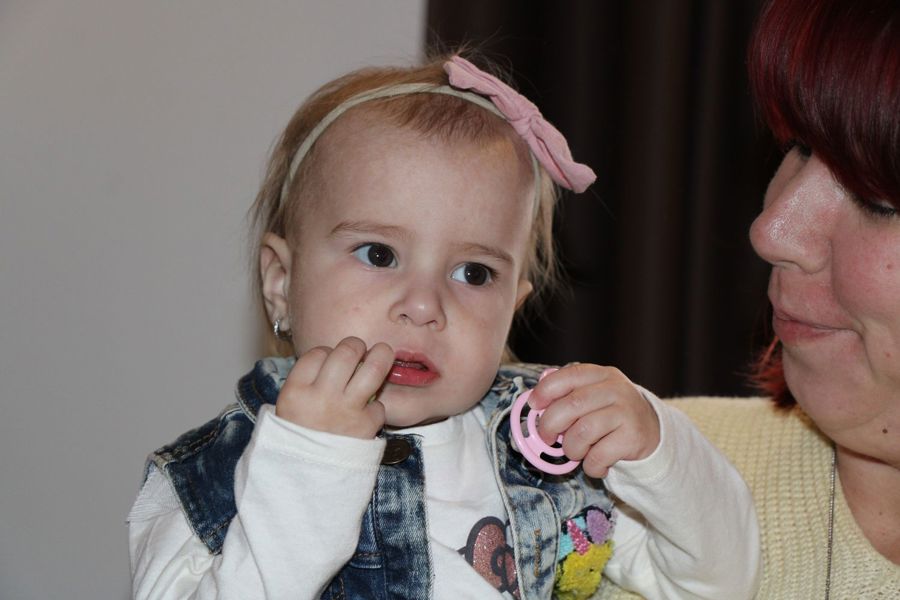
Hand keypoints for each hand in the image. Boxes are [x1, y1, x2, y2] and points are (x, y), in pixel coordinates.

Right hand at [275, 336, 393, 438]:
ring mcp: (346, 411)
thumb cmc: (297, 441)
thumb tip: (330, 358)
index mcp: (296, 391)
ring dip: (381, 357)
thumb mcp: (287, 410)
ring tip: (383, 353)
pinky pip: (379, 405)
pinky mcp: (365, 427)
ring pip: (373, 368)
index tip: (329, 359)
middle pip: (346, 353)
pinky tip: (368, 412)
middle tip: (359, 349)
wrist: (303, 480)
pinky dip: (376, 408)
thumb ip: (306, 383)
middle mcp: (321, 397)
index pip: (317, 353)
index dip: (327, 352)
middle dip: (356, 346)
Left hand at [527, 364, 659, 477]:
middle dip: (550, 426)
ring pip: (582, 432)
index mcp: (600, 375)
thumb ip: (567, 394)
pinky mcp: (633, 437)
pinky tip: (596, 464)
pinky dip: (590, 466)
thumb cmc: (611, 415)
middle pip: (570, 406)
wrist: (653, 433)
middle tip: (547, 438)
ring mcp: (626, 412)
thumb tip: (536, 399)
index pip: (566, 376)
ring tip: (577, 452)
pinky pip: (598, 456)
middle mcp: (615, 389)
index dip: (544, 391)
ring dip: (571, 448)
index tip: (534, 406)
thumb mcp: (593, 395)